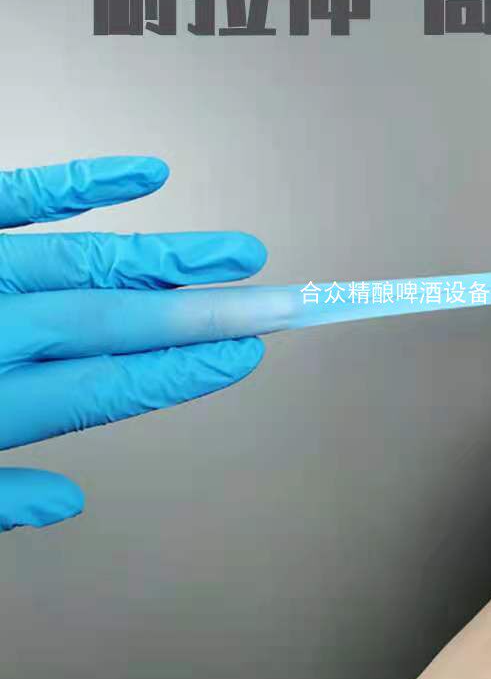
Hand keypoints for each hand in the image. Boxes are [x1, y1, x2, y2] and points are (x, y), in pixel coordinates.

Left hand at [0, 156, 265, 530]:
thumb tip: (61, 505)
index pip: (109, 386)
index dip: (184, 369)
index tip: (246, 354)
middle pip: (115, 321)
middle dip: (203, 312)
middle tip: (276, 302)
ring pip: (86, 260)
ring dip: (168, 255)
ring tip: (234, 255)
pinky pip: (19, 193)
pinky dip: (82, 182)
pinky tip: (145, 174)